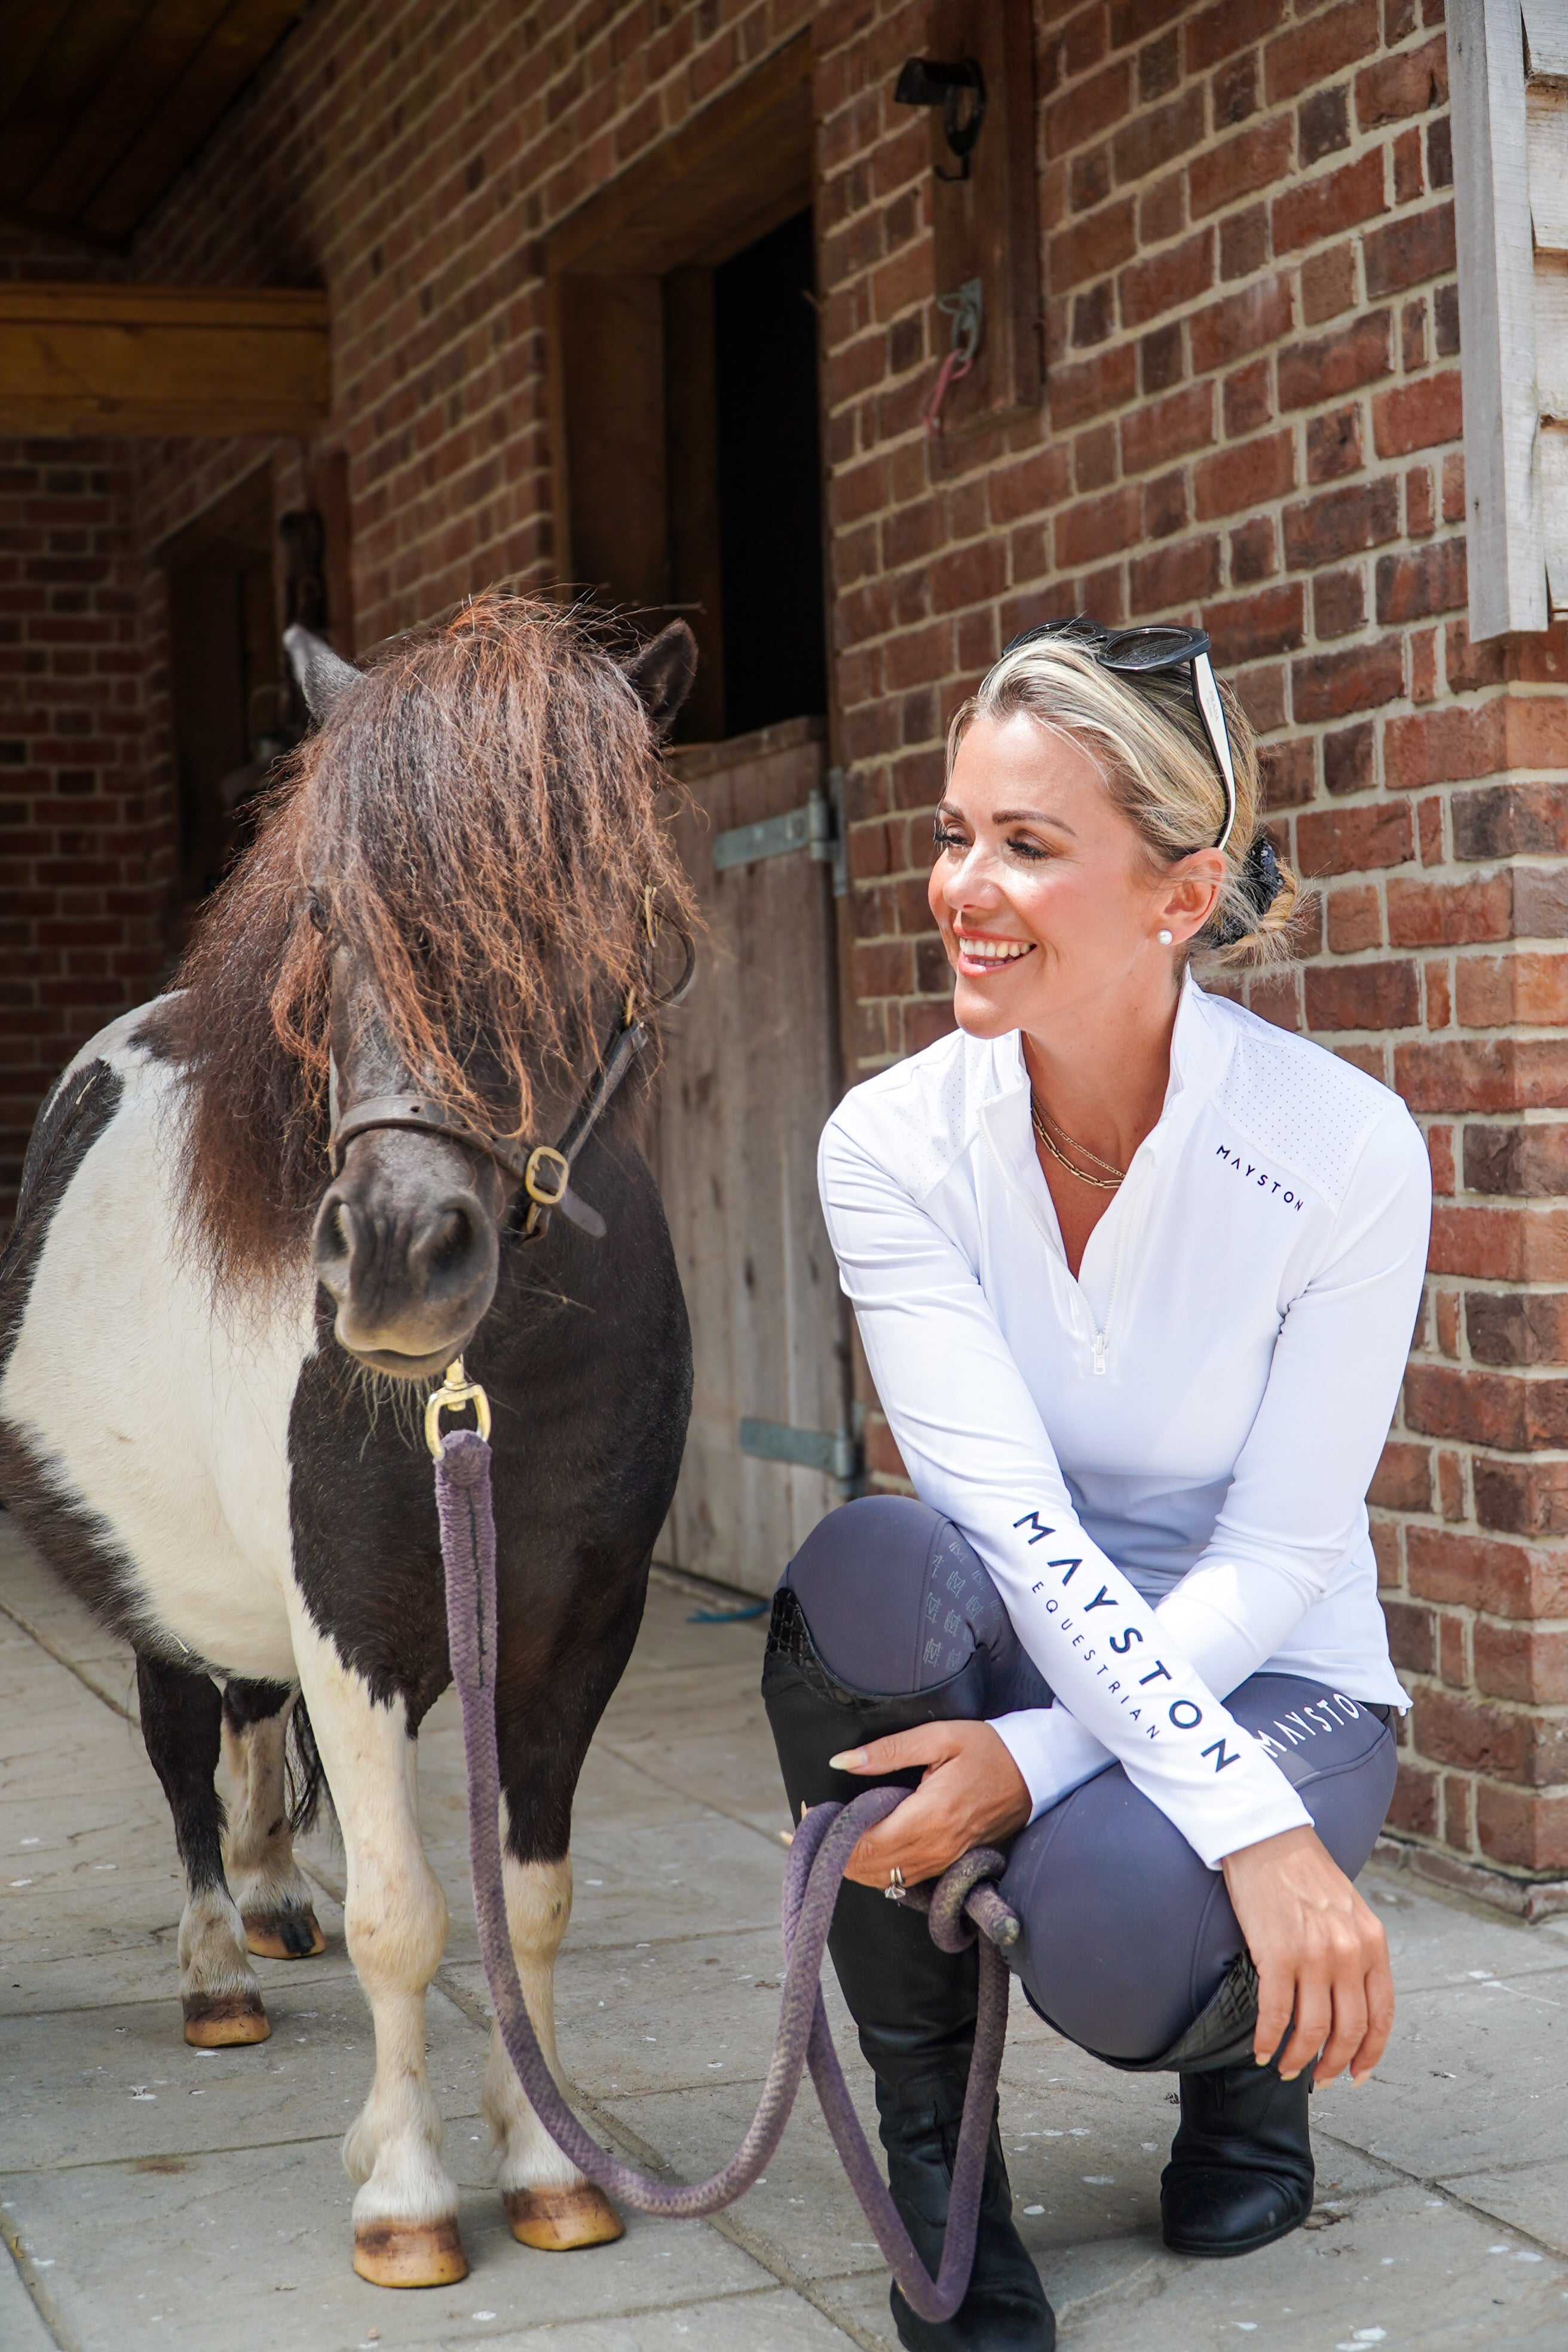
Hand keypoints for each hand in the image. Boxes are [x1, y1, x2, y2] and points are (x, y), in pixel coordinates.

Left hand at [828, 1720, 1031, 1889]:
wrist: (1034, 1772)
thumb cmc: (988, 1749)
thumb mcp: (938, 1737)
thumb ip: (888, 1751)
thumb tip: (842, 1762)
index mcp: (930, 1817)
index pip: (865, 1843)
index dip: (831, 1834)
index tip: (809, 1815)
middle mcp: (935, 1848)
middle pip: (868, 1867)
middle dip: (832, 1850)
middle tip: (807, 1827)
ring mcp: (943, 1860)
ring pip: (882, 1879)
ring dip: (850, 1863)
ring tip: (827, 1836)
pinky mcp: (949, 1863)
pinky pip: (902, 1879)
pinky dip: (875, 1869)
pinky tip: (860, 1848)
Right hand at [1221, 1824, 1393, 2087]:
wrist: (1266, 1836)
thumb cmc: (1303, 1871)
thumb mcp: (1349, 1910)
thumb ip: (1358, 1951)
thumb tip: (1350, 2000)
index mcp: (1373, 1942)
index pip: (1381, 2015)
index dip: (1370, 2054)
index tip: (1357, 2073)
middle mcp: (1349, 1952)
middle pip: (1348, 2030)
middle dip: (1334, 2064)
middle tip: (1320, 2079)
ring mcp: (1313, 1954)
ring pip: (1311, 2029)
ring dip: (1298, 2059)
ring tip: (1285, 2067)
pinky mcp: (1276, 1952)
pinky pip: (1275, 2012)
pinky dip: (1268, 2038)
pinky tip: (1260, 2048)